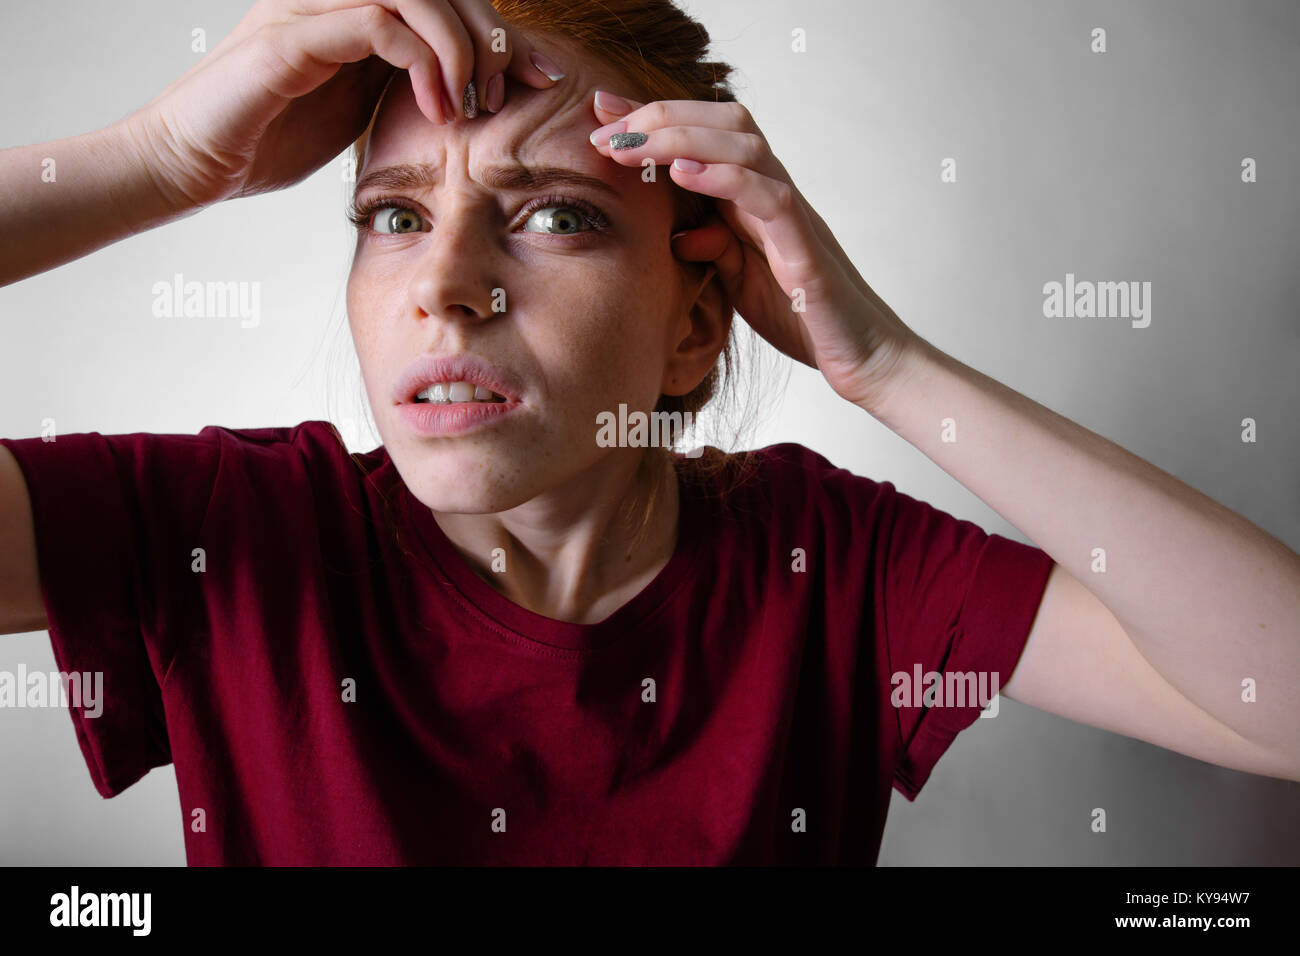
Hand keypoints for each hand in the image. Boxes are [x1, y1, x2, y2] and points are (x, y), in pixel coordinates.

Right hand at [128, 0, 564, 210]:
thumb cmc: (268, 138)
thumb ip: (402, 84)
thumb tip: (467, 93)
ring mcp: (312, 7)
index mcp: (356, 7)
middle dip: (492, 34)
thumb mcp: (356, 108)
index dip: (498, 30)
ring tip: (474, 101)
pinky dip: (422, 61)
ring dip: (460, 45)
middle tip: (513, 88)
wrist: (191, 163)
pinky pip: (378, 22)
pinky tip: (438, 106)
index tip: (540, 76)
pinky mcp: (292, 37)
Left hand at [589, 92, 923, 410]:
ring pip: (745, 146)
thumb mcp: (740, 283)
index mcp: (754, 200)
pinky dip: (727, 178)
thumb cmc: (804, 318)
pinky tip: (685, 174)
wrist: (864, 357)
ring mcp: (793, 217)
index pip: (707, 136)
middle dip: (661, 115)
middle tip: (606, 128)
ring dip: (683, 137)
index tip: (603, 115)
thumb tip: (677, 235)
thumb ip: (713, 252)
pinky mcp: (806, 250)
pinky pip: (770, 198)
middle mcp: (775, 195)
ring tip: (633, 144)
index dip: (656, 118)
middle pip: (725, 122)